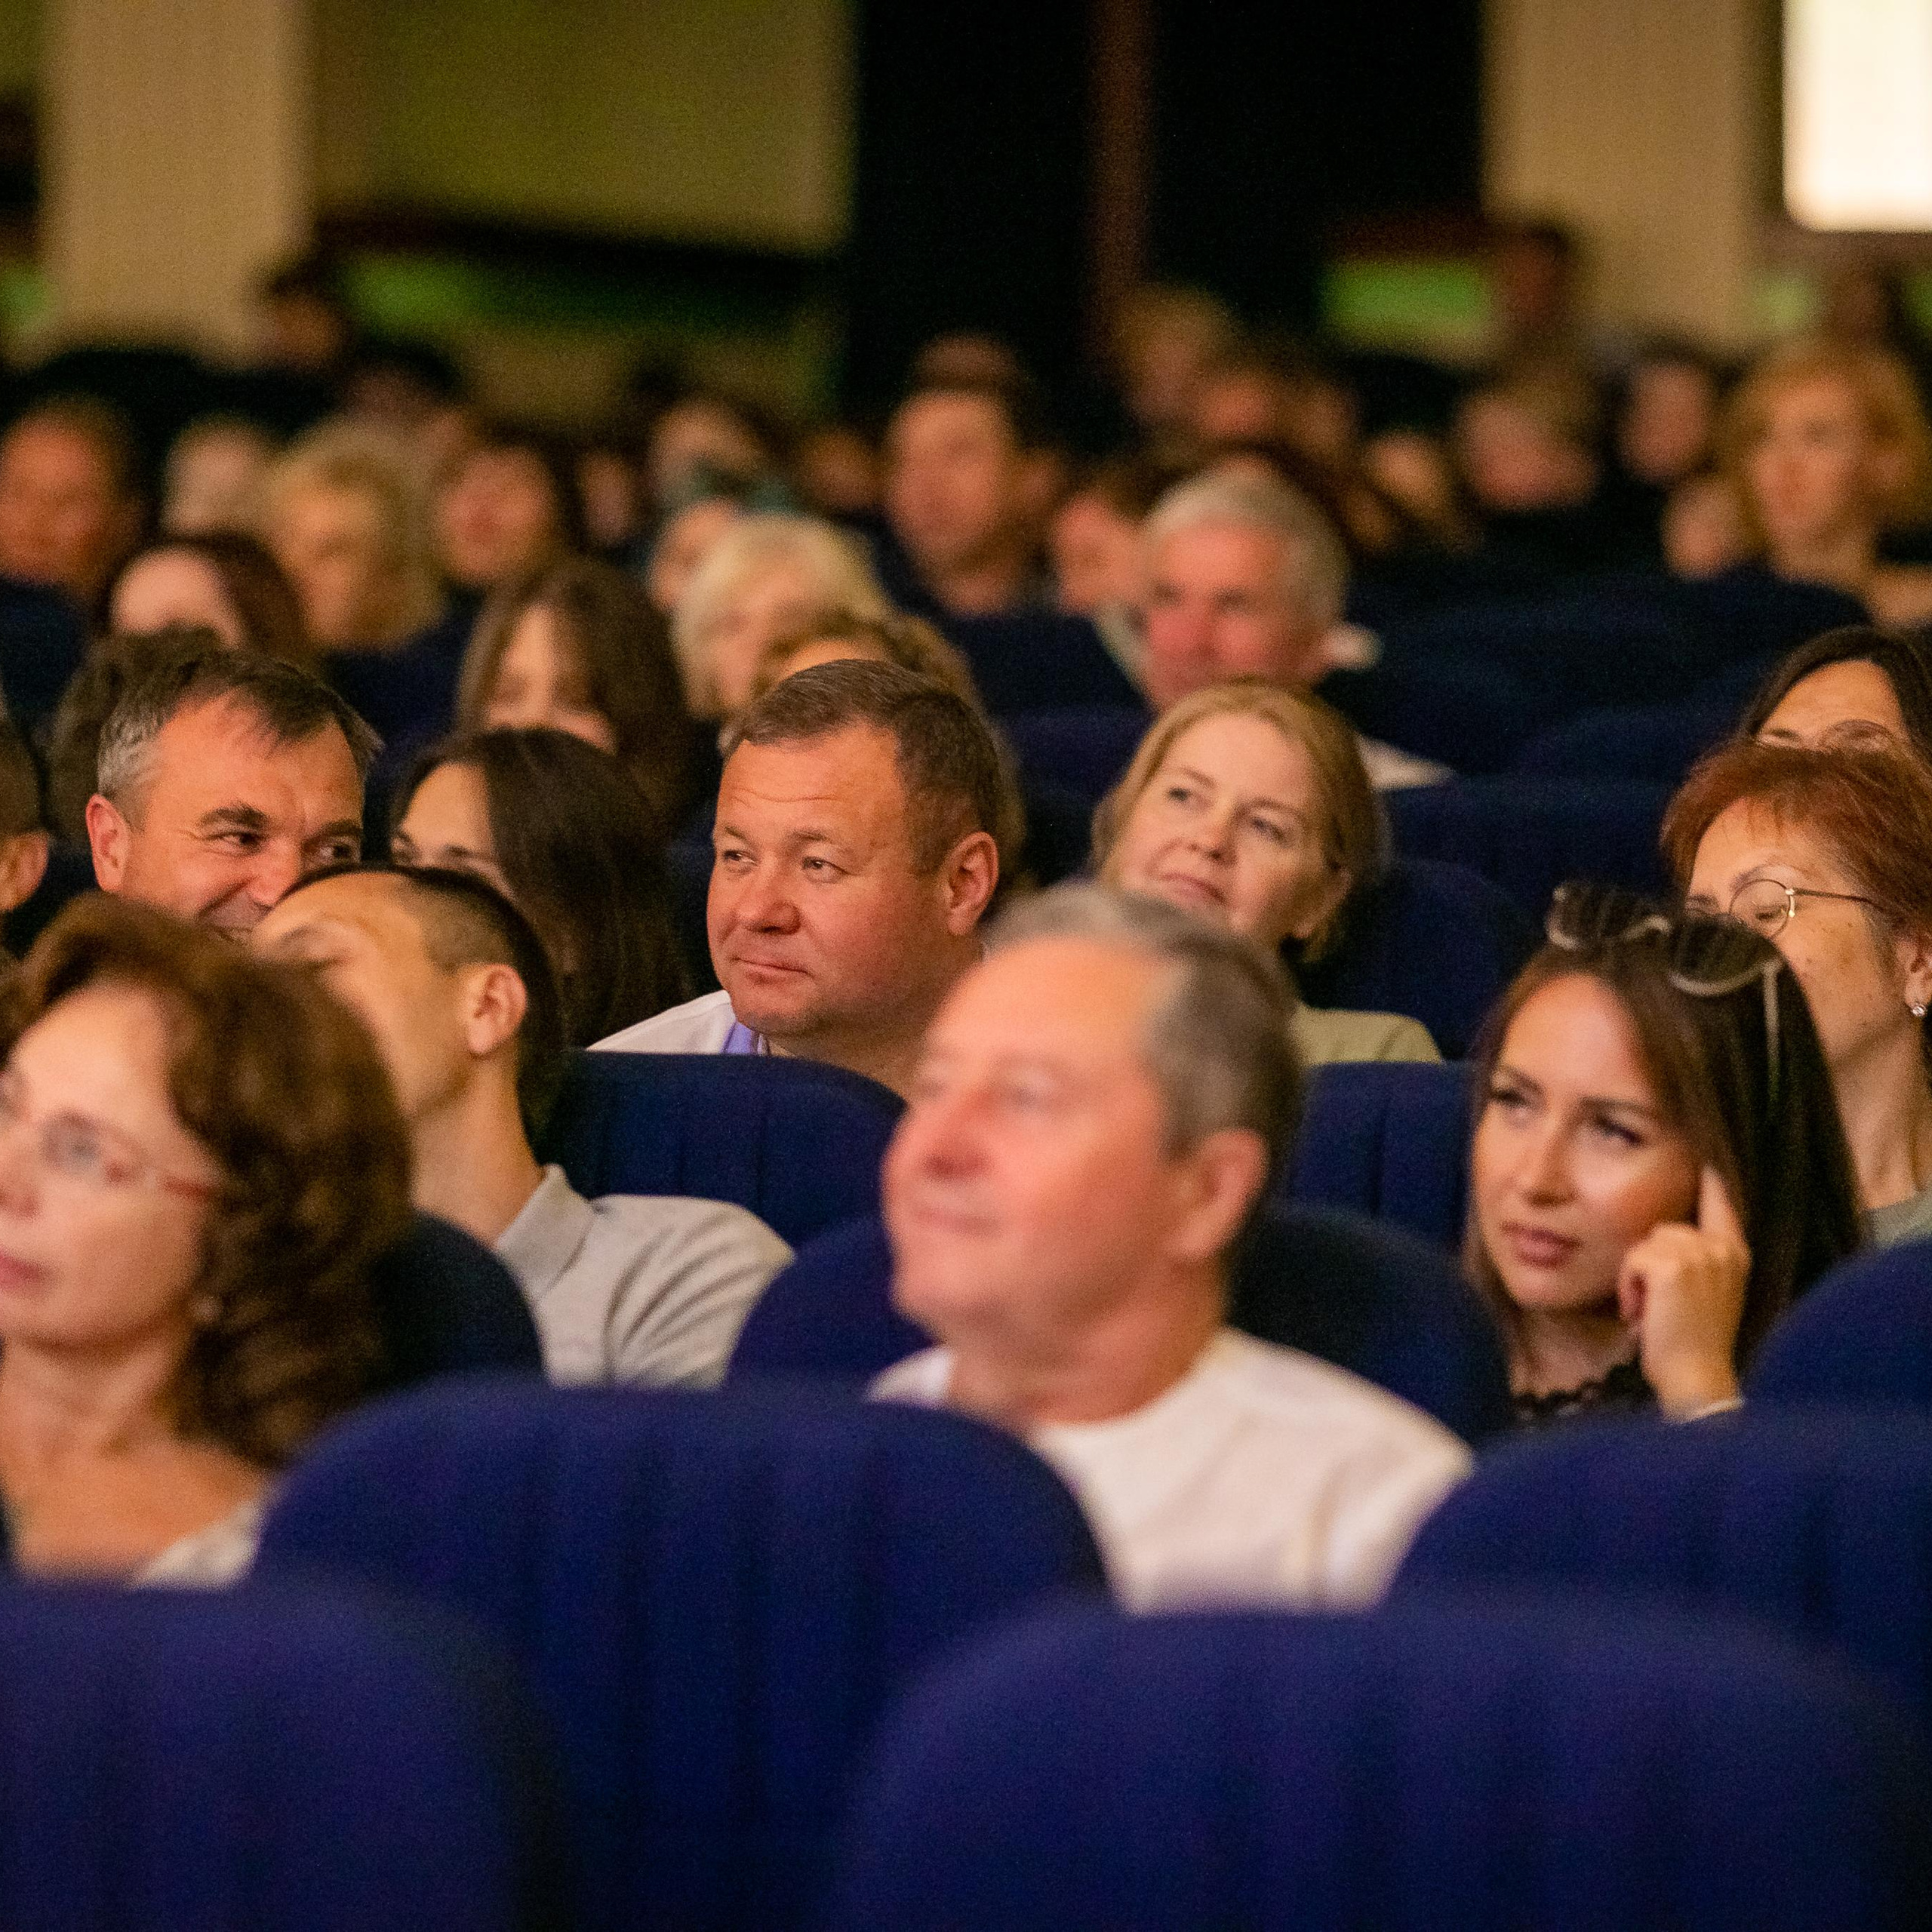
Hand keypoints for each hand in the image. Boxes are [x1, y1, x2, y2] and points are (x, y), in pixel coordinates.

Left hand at [1616, 1166, 1749, 1418]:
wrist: (1696, 1379)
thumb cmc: (1691, 1345)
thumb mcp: (1703, 1294)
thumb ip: (1694, 1261)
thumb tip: (1661, 1239)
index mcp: (1734, 1253)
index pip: (1723, 1199)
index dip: (1712, 1175)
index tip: (1707, 1153)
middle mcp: (1723, 1249)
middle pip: (1663, 1227)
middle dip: (1648, 1263)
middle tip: (1660, 1307)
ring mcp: (1701, 1254)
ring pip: (1644, 1244)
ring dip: (1636, 1279)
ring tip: (1653, 1313)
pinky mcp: (1673, 1265)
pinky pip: (1632, 1260)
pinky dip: (1629, 1289)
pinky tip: (1644, 1315)